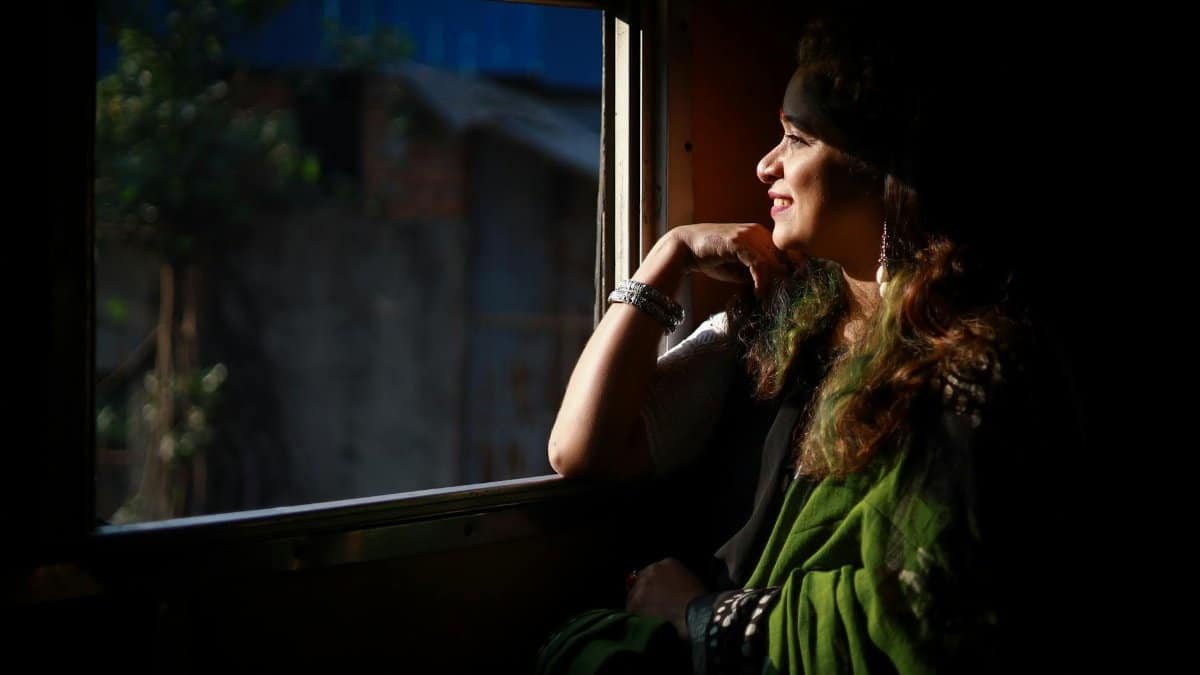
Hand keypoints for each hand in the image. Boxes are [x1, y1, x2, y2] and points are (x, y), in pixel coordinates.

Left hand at [625, 557, 707, 639]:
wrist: (697, 614)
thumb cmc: (700, 601)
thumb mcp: (692, 582)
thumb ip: (677, 580)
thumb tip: (671, 589)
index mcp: (668, 563)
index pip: (653, 571)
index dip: (655, 585)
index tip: (658, 595)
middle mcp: (652, 569)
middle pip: (641, 580)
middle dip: (645, 592)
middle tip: (651, 607)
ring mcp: (642, 585)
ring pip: (634, 595)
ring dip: (639, 605)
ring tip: (647, 617)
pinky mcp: (636, 601)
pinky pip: (631, 609)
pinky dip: (636, 616)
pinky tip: (644, 623)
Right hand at [669, 223, 794, 298]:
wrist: (686, 248)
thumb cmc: (712, 258)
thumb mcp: (739, 268)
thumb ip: (756, 273)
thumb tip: (775, 285)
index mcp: (760, 234)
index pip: (784, 252)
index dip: (788, 271)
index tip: (786, 290)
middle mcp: (757, 231)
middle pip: (781, 256)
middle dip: (782, 279)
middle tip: (780, 297)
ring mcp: (748, 235)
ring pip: (772, 261)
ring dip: (772, 282)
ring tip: (767, 297)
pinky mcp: (738, 242)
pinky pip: (758, 263)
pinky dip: (761, 280)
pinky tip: (758, 292)